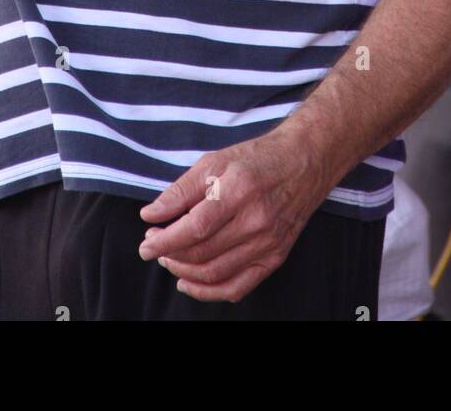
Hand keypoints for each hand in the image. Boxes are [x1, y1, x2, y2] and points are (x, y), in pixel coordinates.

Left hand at [137, 124, 329, 303]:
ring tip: (169, 259)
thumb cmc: (257, 158)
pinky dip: (209, 291)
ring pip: (216, 273)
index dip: (165, 240)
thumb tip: (151, 214)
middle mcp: (256, 221)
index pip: (195, 227)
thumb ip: (181, 190)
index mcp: (239, 190)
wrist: (304, 163)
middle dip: (170, 254)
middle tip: (153, 244)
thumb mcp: (215, 161)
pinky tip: (189, 282)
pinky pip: (238, 287)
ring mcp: (268, 243)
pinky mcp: (275, 257)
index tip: (145, 244)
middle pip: (203, 252)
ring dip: (184, 272)